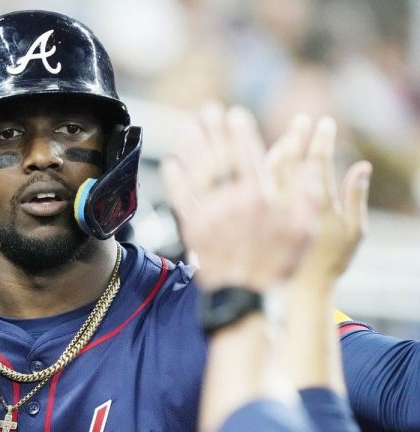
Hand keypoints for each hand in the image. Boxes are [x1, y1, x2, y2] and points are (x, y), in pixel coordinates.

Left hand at [161, 103, 320, 290]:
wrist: (246, 297)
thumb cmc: (279, 265)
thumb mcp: (305, 231)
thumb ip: (307, 195)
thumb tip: (311, 165)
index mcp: (262, 198)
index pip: (250, 156)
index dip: (241, 132)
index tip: (236, 114)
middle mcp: (234, 202)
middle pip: (221, 157)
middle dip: (215, 131)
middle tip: (208, 110)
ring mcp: (211, 214)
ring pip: (198, 172)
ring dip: (192, 146)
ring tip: (186, 125)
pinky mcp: (193, 229)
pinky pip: (181, 199)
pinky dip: (175, 180)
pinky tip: (170, 163)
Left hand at [266, 115, 371, 286]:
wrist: (291, 290)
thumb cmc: (329, 262)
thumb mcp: (353, 234)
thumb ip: (357, 198)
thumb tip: (363, 165)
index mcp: (316, 205)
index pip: (318, 161)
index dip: (321, 139)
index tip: (325, 122)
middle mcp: (288, 204)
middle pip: (288, 159)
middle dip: (296, 135)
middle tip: (302, 119)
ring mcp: (268, 209)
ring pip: (266, 169)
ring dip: (277, 146)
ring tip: (288, 136)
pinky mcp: (251, 215)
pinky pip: (250, 183)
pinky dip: (259, 165)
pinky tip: (268, 157)